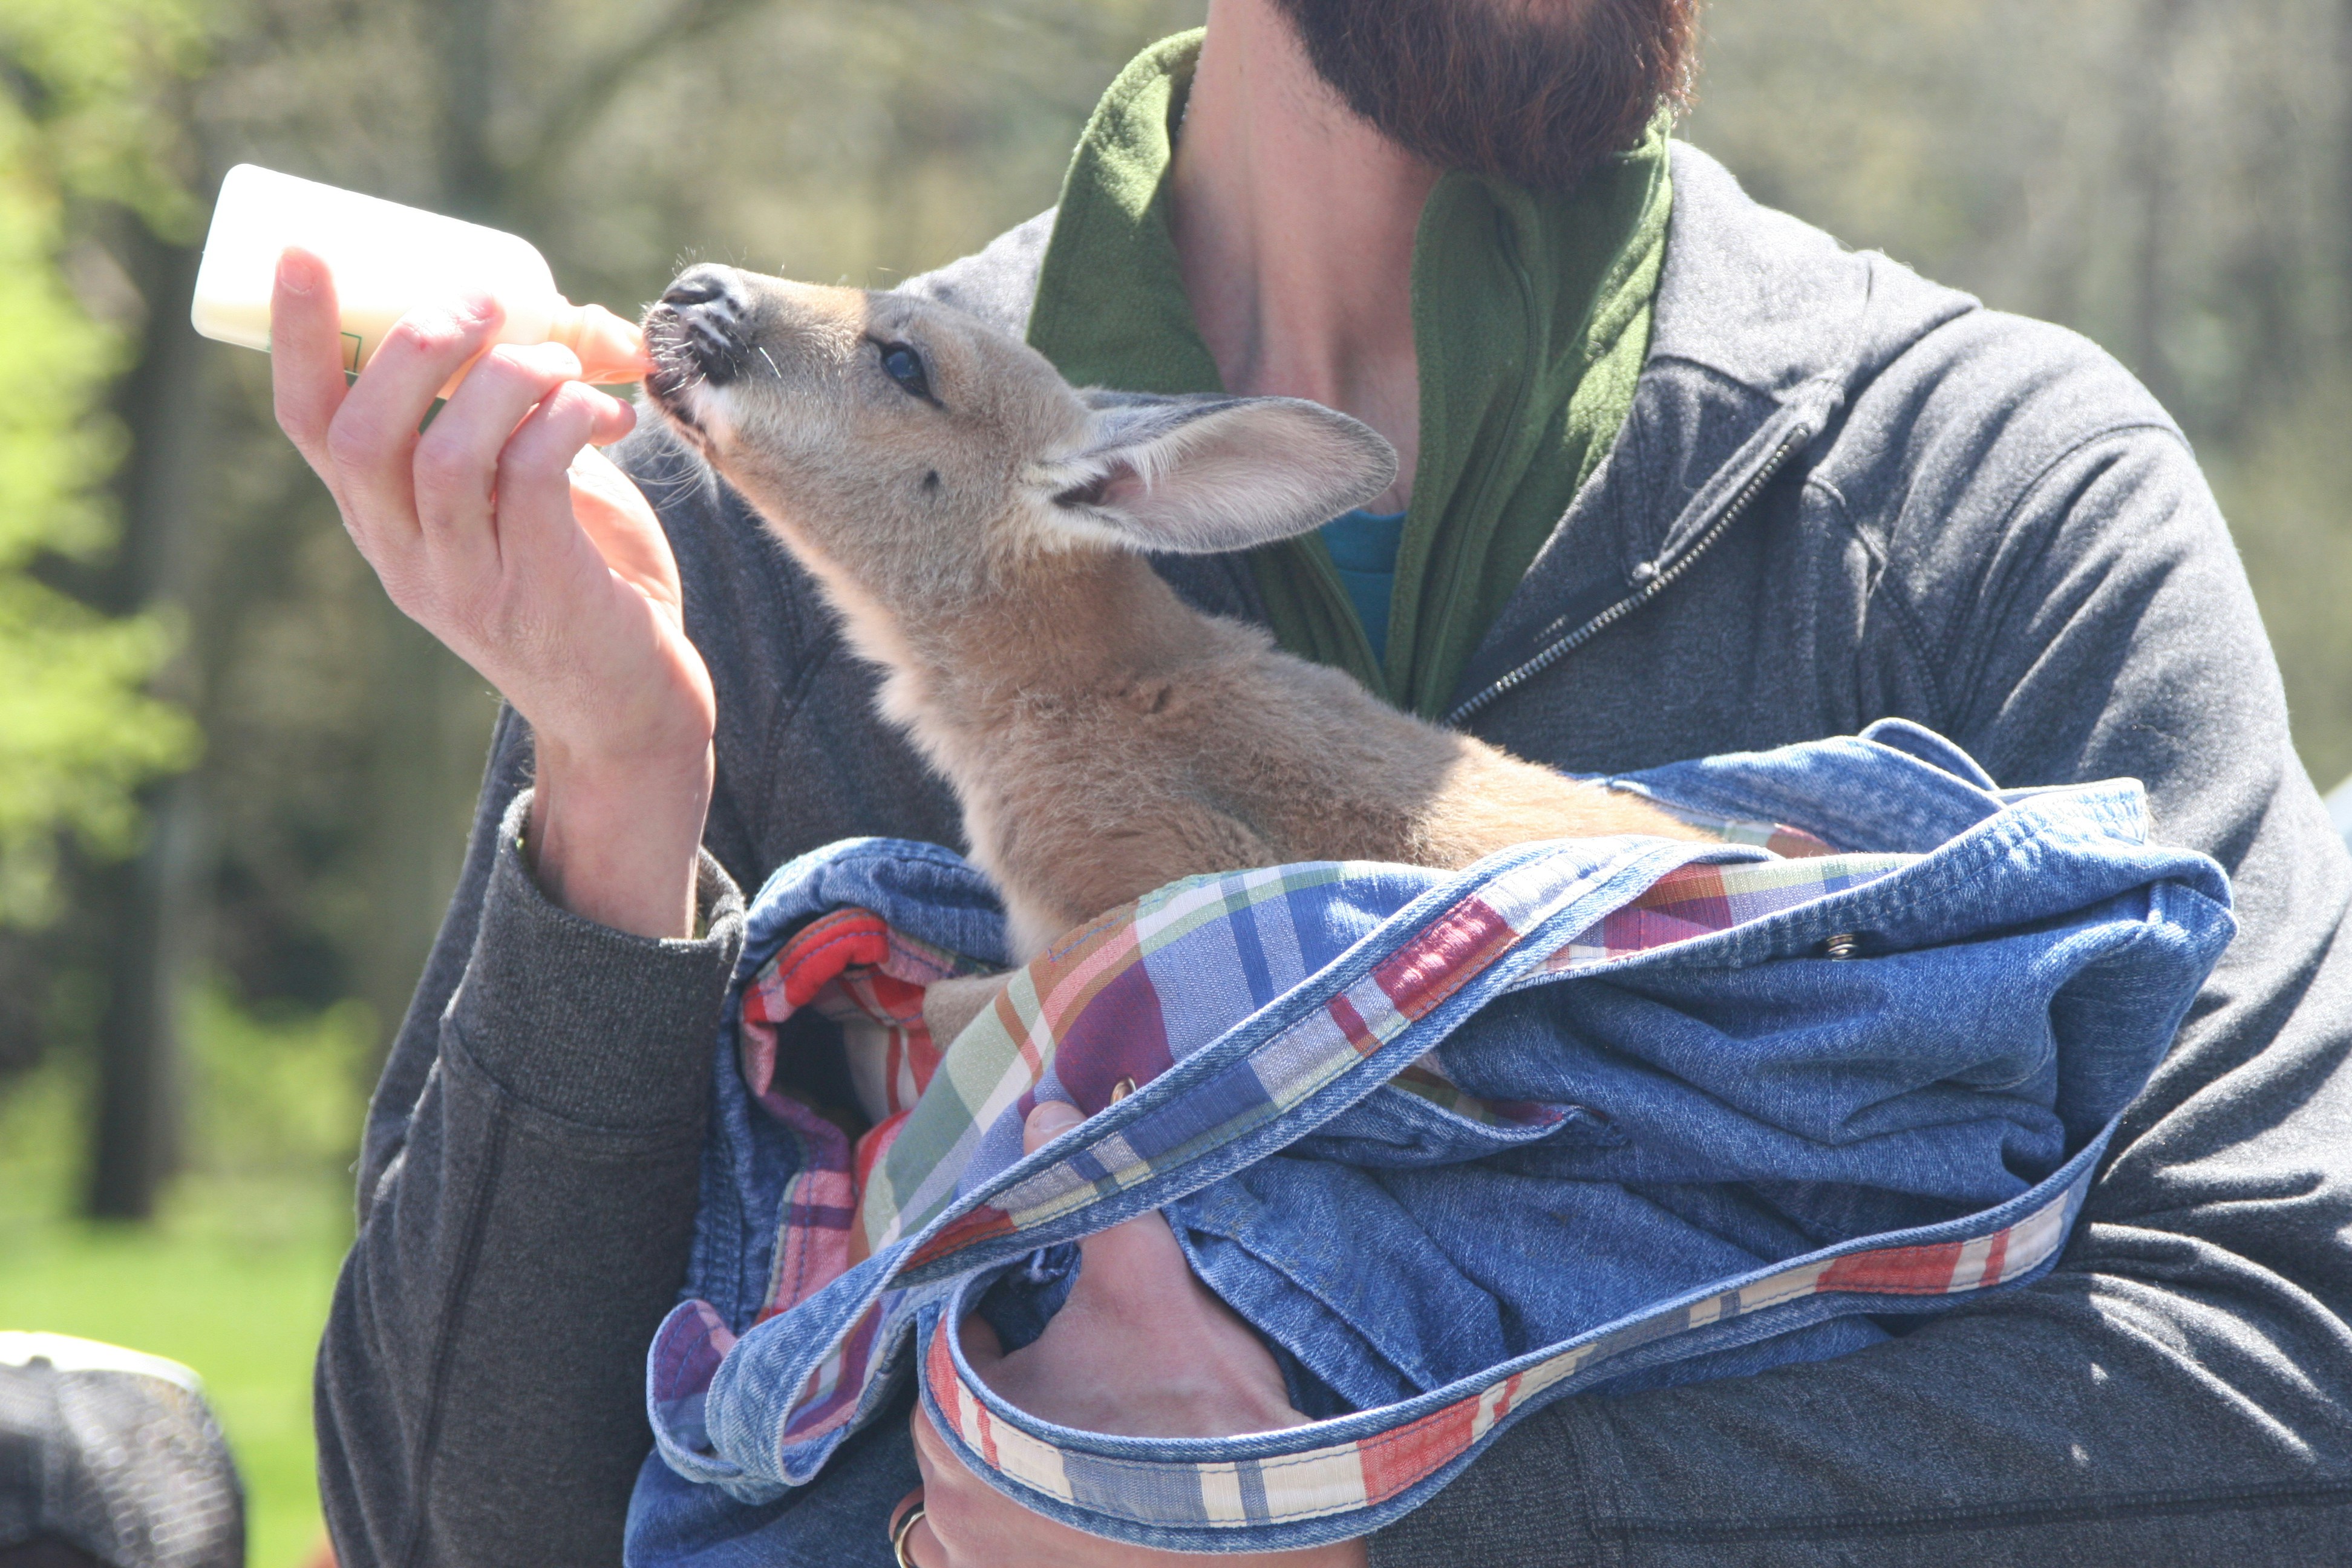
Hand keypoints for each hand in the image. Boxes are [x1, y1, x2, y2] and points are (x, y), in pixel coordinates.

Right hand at [270, 248, 714, 938]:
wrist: (631, 707)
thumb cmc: (581, 578)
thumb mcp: (526, 492)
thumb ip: (519, 416)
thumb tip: (569, 310)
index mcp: (381, 518)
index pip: (309, 423)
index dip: (300, 335)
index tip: (306, 253)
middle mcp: (405, 553)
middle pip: (364, 433)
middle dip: (417, 344)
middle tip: (486, 299)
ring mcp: (468, 580)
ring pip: (447, 456)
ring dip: (507, 381)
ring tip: (564, 362)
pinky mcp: (540, 592)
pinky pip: (533, 481)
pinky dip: (566, 423)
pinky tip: (605, 415)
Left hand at [898, 1101, 1367, 1566]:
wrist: (1274, 1552)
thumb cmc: (1207, 1420)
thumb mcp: (1149, 1283)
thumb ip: (1093, 1194)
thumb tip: (1050, 1106)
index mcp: (955, 1419)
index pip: (951, 1340)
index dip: (1001, 1310)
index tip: (1047, 1301)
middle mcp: (943, 1506)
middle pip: (962, 1413)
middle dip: (1009, 1384)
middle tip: (1085, 1366)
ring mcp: (974, 1565)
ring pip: (979, 1482)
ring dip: (1017, 1457)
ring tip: (1093, 1435)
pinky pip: (996, 1545)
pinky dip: (1029, 1519)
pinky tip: (1090, 1498)